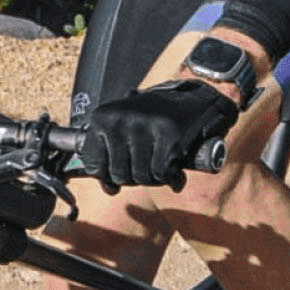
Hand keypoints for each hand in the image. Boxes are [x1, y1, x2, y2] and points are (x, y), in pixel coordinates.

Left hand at [81, 80, 235, 192]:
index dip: (110, 175)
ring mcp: (145, 125)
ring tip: (162, 161)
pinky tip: (176, 167)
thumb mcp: (125, 128)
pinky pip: (162, 173)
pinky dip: (171, 177)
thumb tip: (110, 188)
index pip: (94, 166)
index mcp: (104, 117)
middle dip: (136, 177)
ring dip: (155, 178)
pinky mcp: (169, 134)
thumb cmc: (156, 119)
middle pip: (119, 174)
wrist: (195, 100)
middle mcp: (121, 119)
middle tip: (149, 162)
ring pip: (141, 176)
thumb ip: (111, 156)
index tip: (126, 166)